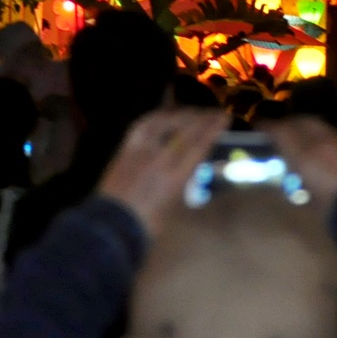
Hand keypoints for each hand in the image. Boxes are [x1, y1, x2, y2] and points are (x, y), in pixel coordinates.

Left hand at [98, 109, 230, 235]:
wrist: (112, 224)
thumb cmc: (147, 224)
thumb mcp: (174, 208)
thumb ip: (185, 187)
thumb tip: (193, 173)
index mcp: (176, 176)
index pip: (199, 145)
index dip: (213, 129)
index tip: (224, 118)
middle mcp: (161, 158)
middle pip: (186, 130)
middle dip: (204, 118)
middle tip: (215, 113)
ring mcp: (142, 150)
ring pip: (165, 123)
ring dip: (182, 115)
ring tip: (193, 113)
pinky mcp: (126, 148)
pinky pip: (143, 126)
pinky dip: (156, 117)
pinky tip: (163, 115)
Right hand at [262, 117, 336, 208]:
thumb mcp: (312, 203)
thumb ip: (301, 186)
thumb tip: (296, 181)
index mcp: (306, 155)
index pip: (281, 132)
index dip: (268, 127)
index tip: (259, 127)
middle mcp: (323, 141)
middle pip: (303, 122)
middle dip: (290, 124)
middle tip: (280, 132)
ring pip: (322, 127)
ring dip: (309, 129)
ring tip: (303, 141)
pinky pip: (336, 136)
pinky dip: (326, 138)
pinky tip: (326, 152)